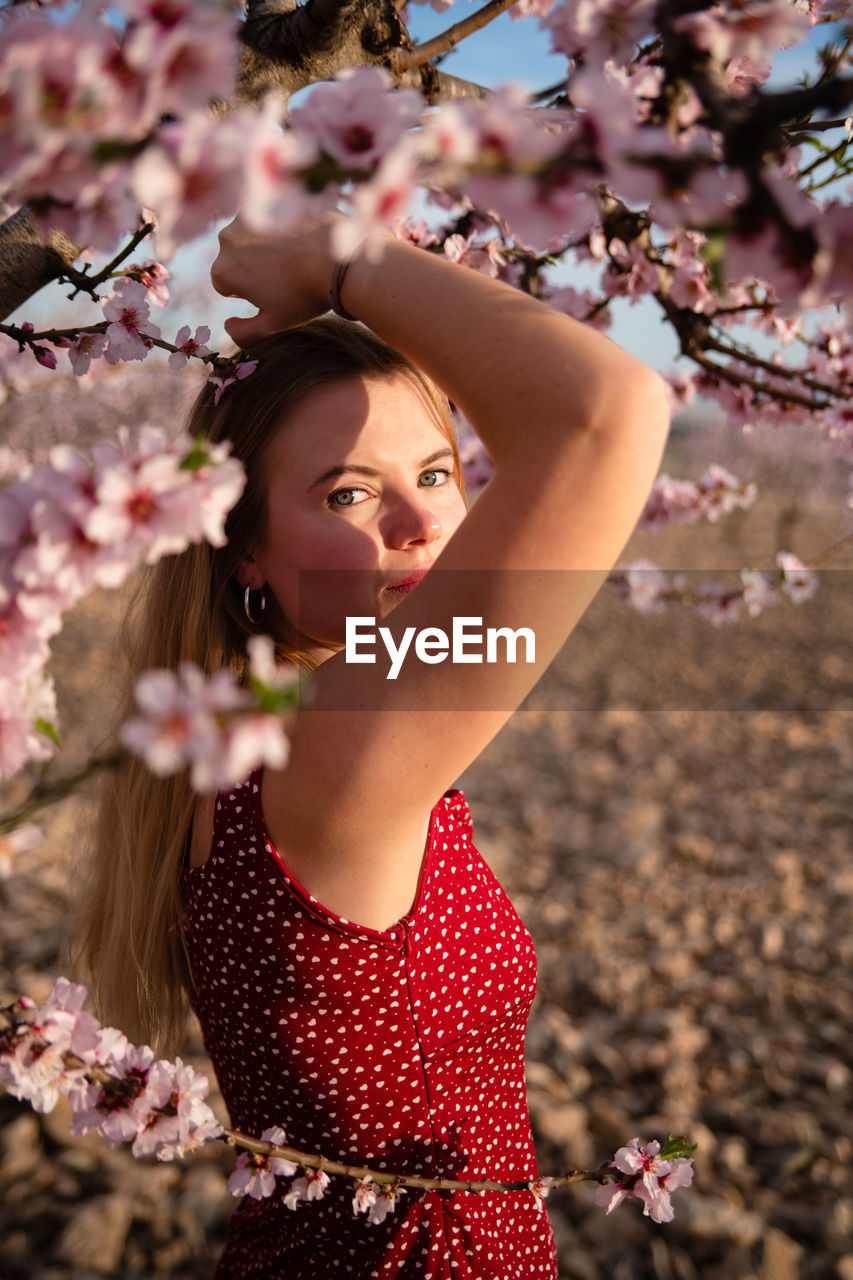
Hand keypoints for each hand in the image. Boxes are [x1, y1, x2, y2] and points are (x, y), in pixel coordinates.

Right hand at [210, 215, 336, 347]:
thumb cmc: (305, 296)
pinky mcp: (269, 196)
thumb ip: (243, 333)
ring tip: (294, 256)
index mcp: (223, 270)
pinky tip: (302, 237)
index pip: (226, 285)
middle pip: (234, 256)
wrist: (339, 260)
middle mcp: (227, 238)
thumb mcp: (274, 324)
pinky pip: (269, 213)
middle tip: (284, 275)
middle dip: (251, 265)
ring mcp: (249, 213)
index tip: (272, 293)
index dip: (249, 293)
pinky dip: (280, 225)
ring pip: (249, 233)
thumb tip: (227, 325)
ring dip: (264, 242)